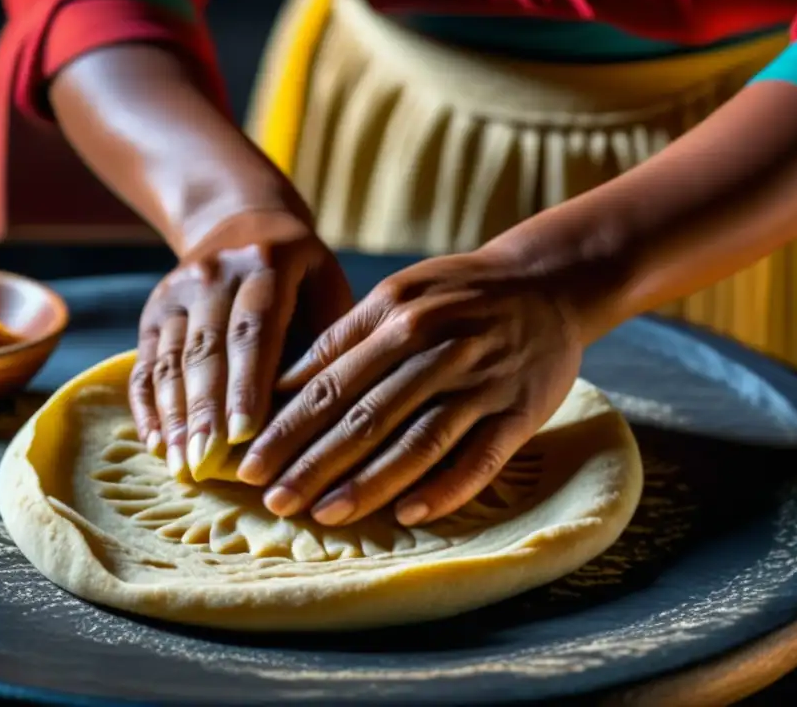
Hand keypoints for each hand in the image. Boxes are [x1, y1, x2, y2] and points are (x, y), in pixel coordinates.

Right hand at [130, 210, 351, 479]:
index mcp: (266, 264)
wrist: (242, 225)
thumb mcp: (324, 288)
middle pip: (207, 348)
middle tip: (207, 462)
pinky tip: (156, 443)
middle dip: (205, 410)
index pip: (254, 329)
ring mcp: (177, 291)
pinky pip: (145, 363)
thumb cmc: (300, 276)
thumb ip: (324, 340)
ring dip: (175, 415)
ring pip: (171, 359)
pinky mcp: (153, 311)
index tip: (245, 434)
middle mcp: (214, 273)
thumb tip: (313, 414)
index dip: (247, 383)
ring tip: (182, 464)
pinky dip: (147, 406)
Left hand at [236, 249, 584, 526]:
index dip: (286, 427)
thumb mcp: (397, 293)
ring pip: (417, 441)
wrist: (548, 281)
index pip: (330, 383)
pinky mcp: (519, 412)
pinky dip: (445, 488)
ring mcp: (480, 383)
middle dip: (313, 463)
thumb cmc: (457, 293)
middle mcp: (437, 349)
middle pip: (365, 417)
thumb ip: (343, 338)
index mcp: (397, 317)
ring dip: (369, 483)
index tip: (248, 462)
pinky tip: (408, 515)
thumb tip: (281, 388)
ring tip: (325, 515)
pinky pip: (479, 458)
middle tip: (272, 501)